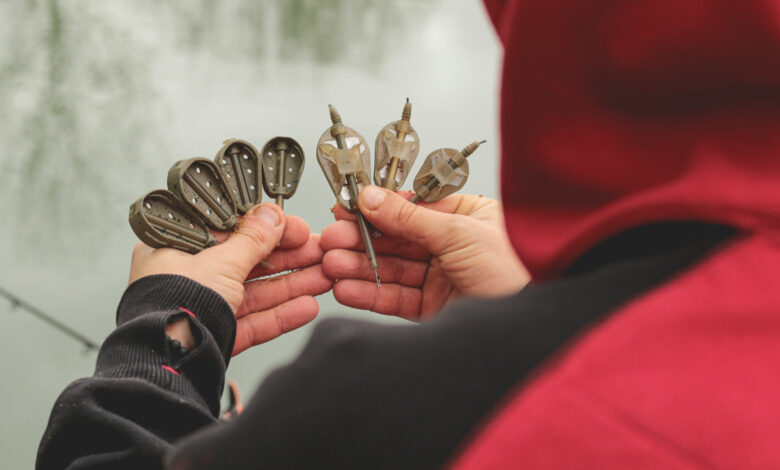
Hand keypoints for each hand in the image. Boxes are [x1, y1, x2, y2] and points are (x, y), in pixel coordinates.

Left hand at [130, 203, 332, 354]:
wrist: (165, 363)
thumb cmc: (173, 306)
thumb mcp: (220, 261)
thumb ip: (251, 239)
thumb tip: (271, 216)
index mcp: (176, 250)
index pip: (230, 232)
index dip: (267, 229)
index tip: (296, 229)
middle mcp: (188, 279)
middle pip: (248, 263)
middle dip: (288, 258)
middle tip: (320, 252)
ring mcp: (204, 308)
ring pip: (256, 293)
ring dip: (292, 285)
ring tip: (325, 278)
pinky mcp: (217, 336)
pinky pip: (253, 321)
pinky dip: (280, 315)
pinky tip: (308, 307)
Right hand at [321, 187, 528, 320]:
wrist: (529, 324)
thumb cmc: (518, 270)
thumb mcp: (459, 232)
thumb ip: (409, 217)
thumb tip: (371, 197)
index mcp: (465, 216)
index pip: (410, 208)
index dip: (376, 209)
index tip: (345, 209)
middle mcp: (452, 246)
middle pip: (396, 240)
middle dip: (360, 240)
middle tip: (331, 240)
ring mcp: (442, 277)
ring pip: (391, 270)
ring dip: (359, 267)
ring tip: (332, 266)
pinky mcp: (434, 308)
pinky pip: (396, 298)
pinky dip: (370, 294)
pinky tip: (348, 288)